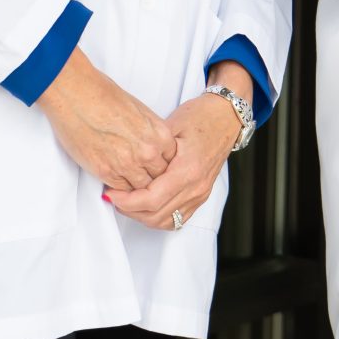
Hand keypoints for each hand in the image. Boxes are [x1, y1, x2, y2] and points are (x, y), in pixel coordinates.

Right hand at [39, 52, 178, 189]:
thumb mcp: (140, 111)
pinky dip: (119, 191)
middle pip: (159, 178)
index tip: (154, 167)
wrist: (78, 95)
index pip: (172, 162)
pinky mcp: (105, 171)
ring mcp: (127, 164)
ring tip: (130, 186)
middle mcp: (148, 151)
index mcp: (160, 134)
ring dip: (135, 187)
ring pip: (141, 189)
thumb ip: (150, 133)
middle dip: (151, 179)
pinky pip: (120, 191)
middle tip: (142, 179)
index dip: (162, 165)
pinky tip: (116, 185)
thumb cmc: (104, 96)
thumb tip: (151, 146)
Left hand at [106, 91, 239, 231]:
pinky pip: (176, 219)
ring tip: (127, 201)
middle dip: (129, 209)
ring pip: (164, 222)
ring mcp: (200, 194)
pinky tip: (146, 205)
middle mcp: (196, 187)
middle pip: (155, 215)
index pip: (151, 199)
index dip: (126, 200)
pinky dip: (157, 217)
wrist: (226, 118)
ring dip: (141, 215)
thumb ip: (148, 149)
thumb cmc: (201, 117)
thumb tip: (122, 163)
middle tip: (113, 196)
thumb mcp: (169, 126)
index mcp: (188, 170)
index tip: (111, 192)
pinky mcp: (201, 196)